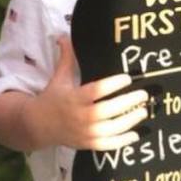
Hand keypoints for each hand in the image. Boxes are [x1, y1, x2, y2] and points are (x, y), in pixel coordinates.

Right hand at [30, 36, 148, 150]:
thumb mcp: (58, 77)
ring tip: (143, 111)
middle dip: (127, 102)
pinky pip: (108, 144)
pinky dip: (123, 140)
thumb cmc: (52, 98)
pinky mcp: (87, 144)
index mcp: (73, 97)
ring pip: (111, 128)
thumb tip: (64, 35)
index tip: (127, 77)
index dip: (113, 84)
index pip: (96, 90)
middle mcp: (79, 116)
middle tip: (143, 94)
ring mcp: (84, 132)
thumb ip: (66, 58)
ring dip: (129, 120)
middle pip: (107, 110)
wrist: (37, 125)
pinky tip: (135, 133)